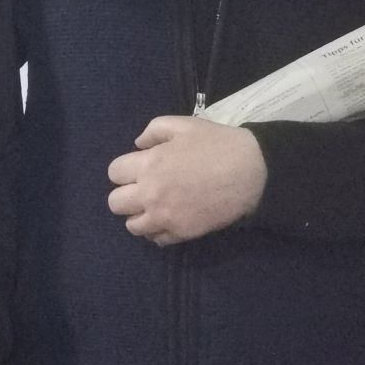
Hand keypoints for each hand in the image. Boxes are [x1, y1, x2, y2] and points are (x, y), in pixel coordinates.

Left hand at [107, 115, 268, 244]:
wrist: (251, 172)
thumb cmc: (217, 144)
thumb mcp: (184, 125)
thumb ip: (154, 131)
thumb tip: (137, 145)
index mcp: (149, 164)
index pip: (114, 172)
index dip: (125, 168)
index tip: (140, 167)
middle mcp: (150, 194)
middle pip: (115, 203)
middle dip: (126, 193)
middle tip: (145, 188)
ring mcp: (164, 217)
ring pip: (132, 226)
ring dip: (139, 215)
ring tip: (156, 206)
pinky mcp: (181, 233)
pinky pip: (156, 239)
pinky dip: (158, 230)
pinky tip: (171, 218)